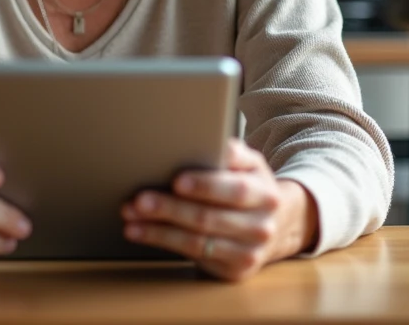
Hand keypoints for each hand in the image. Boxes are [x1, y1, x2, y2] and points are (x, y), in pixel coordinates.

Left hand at [121, 138, 318, 280]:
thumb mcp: (250, 165)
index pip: (235, 190)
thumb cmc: (251, 188)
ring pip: (197, 242)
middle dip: (170, 209)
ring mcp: (248, 253)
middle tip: (140, 200)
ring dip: (159, 230)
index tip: (177, 181)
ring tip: (131, 218)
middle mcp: (260, 227)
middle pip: (209, 218)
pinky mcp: (234, 271)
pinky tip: (141, 233)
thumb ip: (232, 152)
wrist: (277, 225)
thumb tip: (206, 137)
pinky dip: (163, 243)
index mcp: (265, 194)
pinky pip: (193, 257)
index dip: (206, 186)